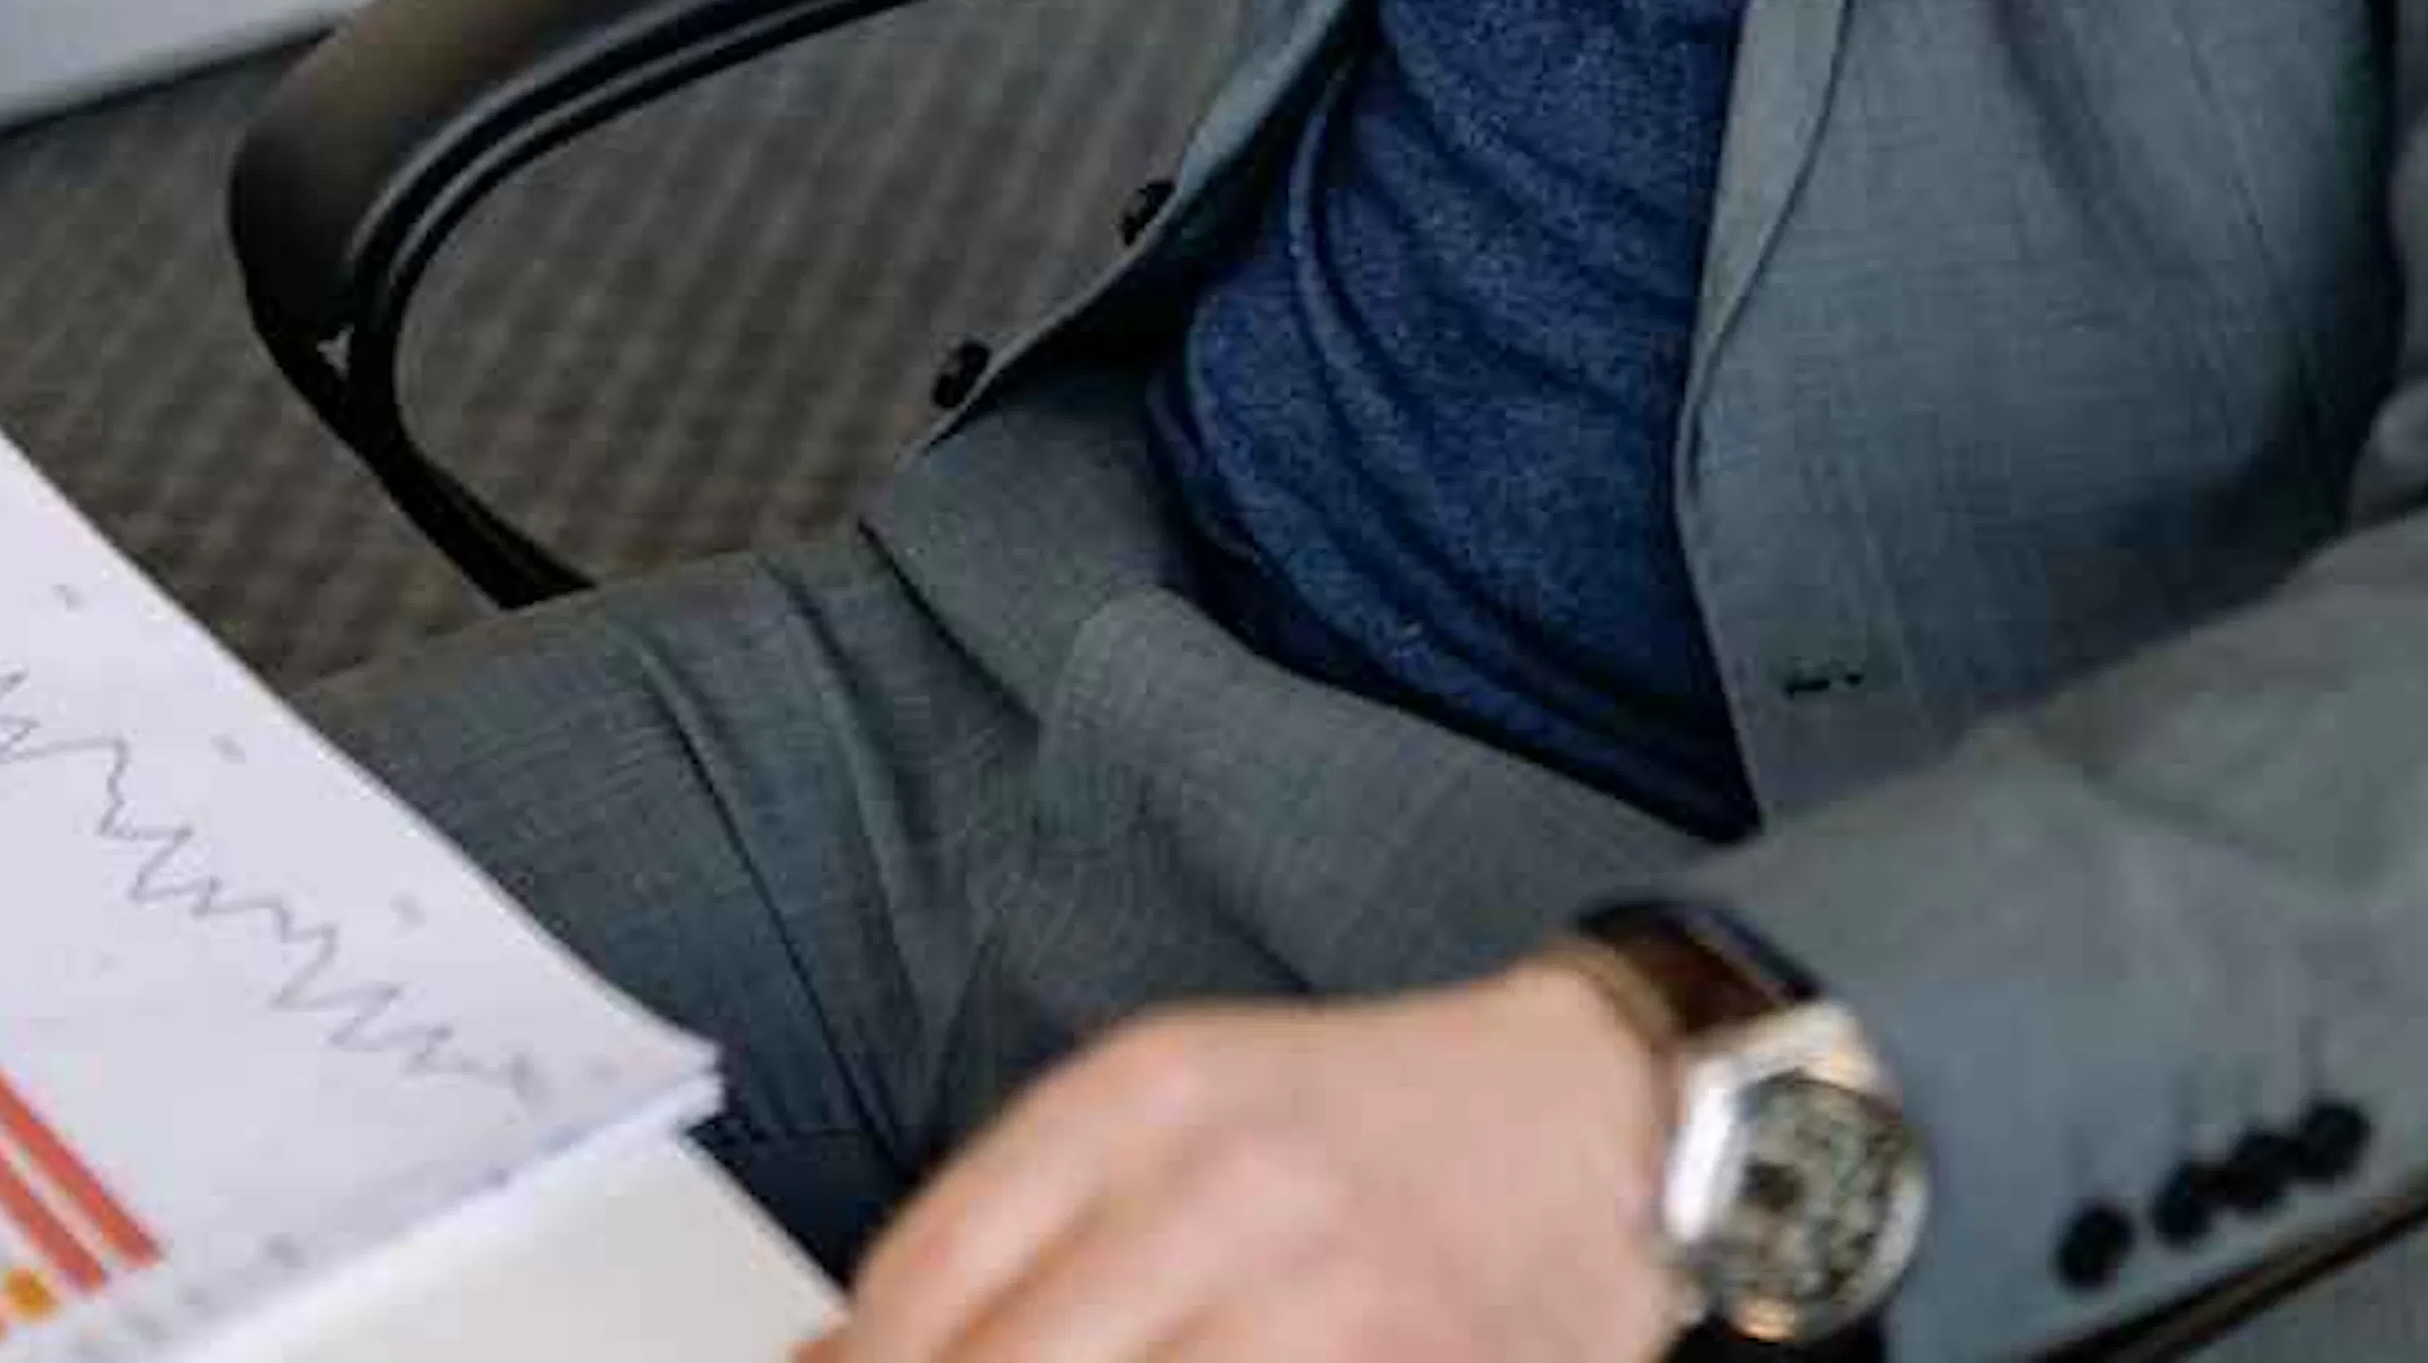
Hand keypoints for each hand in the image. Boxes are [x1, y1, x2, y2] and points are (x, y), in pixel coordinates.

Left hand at [800, 965, 1674, 1362]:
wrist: (1590, 1120)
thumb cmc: (1357, 1129)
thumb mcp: (1173, 1119)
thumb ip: (1015, 1225)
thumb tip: (837, 1348)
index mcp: (1137, 1093)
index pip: (927, 1271)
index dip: (861, 1361)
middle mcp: (1216, 1179)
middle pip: (1004, 1359)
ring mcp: (1317, 1288)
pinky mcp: (1400, 1361)